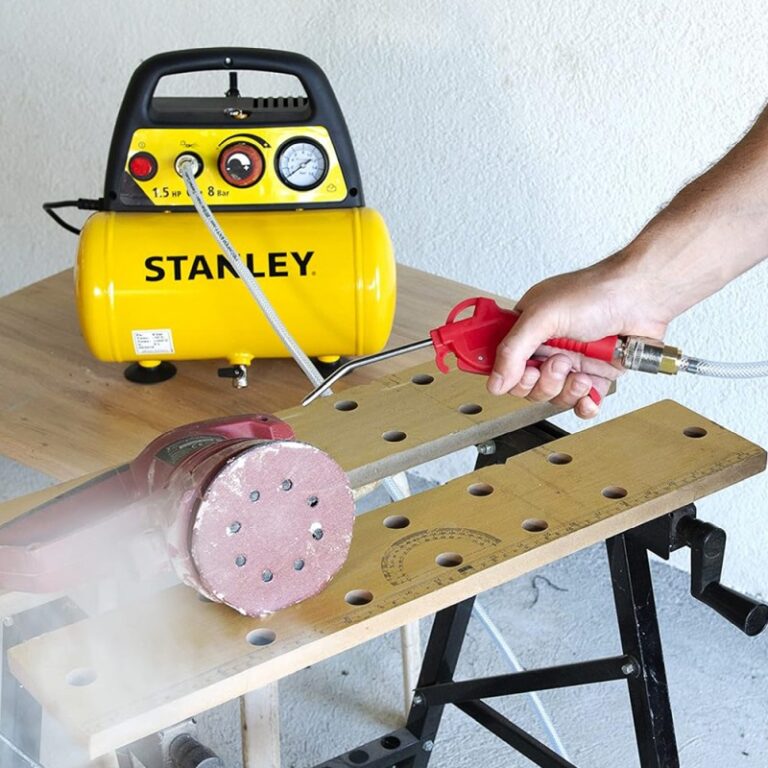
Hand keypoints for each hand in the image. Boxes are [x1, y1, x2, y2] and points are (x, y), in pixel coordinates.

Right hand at [486, 253, 670, 417]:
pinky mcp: (595, 375)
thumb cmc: (596, 292)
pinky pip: (581, 403)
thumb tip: (495, 382)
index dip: (506, 374)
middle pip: (527, 387)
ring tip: (581, 369)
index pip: (501, 362)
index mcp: (526, 329)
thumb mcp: (542, 316)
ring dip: (567, 389)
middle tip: (559, 362)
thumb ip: (512, 350)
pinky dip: (585, 403)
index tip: (519, 373)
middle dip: (543, 381)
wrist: (641, 297)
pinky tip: (589, 391)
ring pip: (553, 397)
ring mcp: (571, 363)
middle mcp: (546, 347)